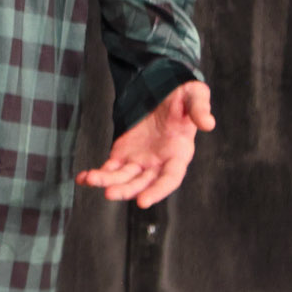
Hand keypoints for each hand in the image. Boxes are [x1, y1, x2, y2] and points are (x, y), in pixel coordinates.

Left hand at [80, 80, 215, 206]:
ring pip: (123, 178)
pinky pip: (110, 169)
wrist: (162, 90)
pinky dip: (97, 174)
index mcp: (179, 154)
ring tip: (90, 181)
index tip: (143, 201)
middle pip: (143, 183)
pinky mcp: (123, 154)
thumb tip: (208, 124)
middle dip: (127, 190)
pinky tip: (83, 178)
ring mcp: (140, 161)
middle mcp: (159, 163)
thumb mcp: (195, 96)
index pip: (170, 179)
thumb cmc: (183, 95)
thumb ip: (200, 110)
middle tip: (110, 194)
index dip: (158, 191)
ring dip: (108, 182)